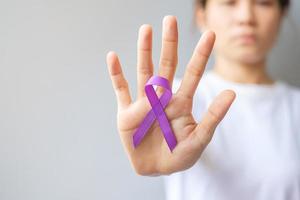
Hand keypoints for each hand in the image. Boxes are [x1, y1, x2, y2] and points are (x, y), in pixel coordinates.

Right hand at [106, 16, 235, 175]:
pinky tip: (112, 56)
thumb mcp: (199, 139)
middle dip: (169, 44)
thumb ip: (213, 117)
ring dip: (144, 51)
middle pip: (166, 66)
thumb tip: (231, 92)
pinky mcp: (126, 112)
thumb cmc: (179, 155)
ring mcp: (143, 103)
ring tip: (146, 30)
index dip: (201, 55)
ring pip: (143, 72)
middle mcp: (162, 97)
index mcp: (180, 103)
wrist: (155, 169)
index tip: (210, 34)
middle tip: (170, 20)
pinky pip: (120, 90)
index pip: (192, 74)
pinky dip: (116, 74)